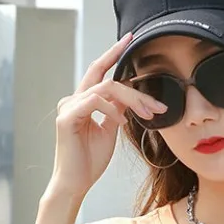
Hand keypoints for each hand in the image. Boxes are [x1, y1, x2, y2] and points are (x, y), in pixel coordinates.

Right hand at [45, 33, 167, 201]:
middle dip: (132, 83)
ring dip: (131, 100)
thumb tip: (128, 98)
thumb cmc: (89, 161)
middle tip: (157, 102)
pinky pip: (94, 102)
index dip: (113, 54)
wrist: (75, 183)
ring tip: (146, 114)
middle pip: (104, 77)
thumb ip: (116, 111)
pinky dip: (112, 110)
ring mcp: (68, 107)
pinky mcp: (67, 118)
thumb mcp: (109, 131)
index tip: (129, 40)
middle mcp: (73, 100)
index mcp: (82, 101)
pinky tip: (121, 121)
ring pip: (104, 89)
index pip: (99, 71)